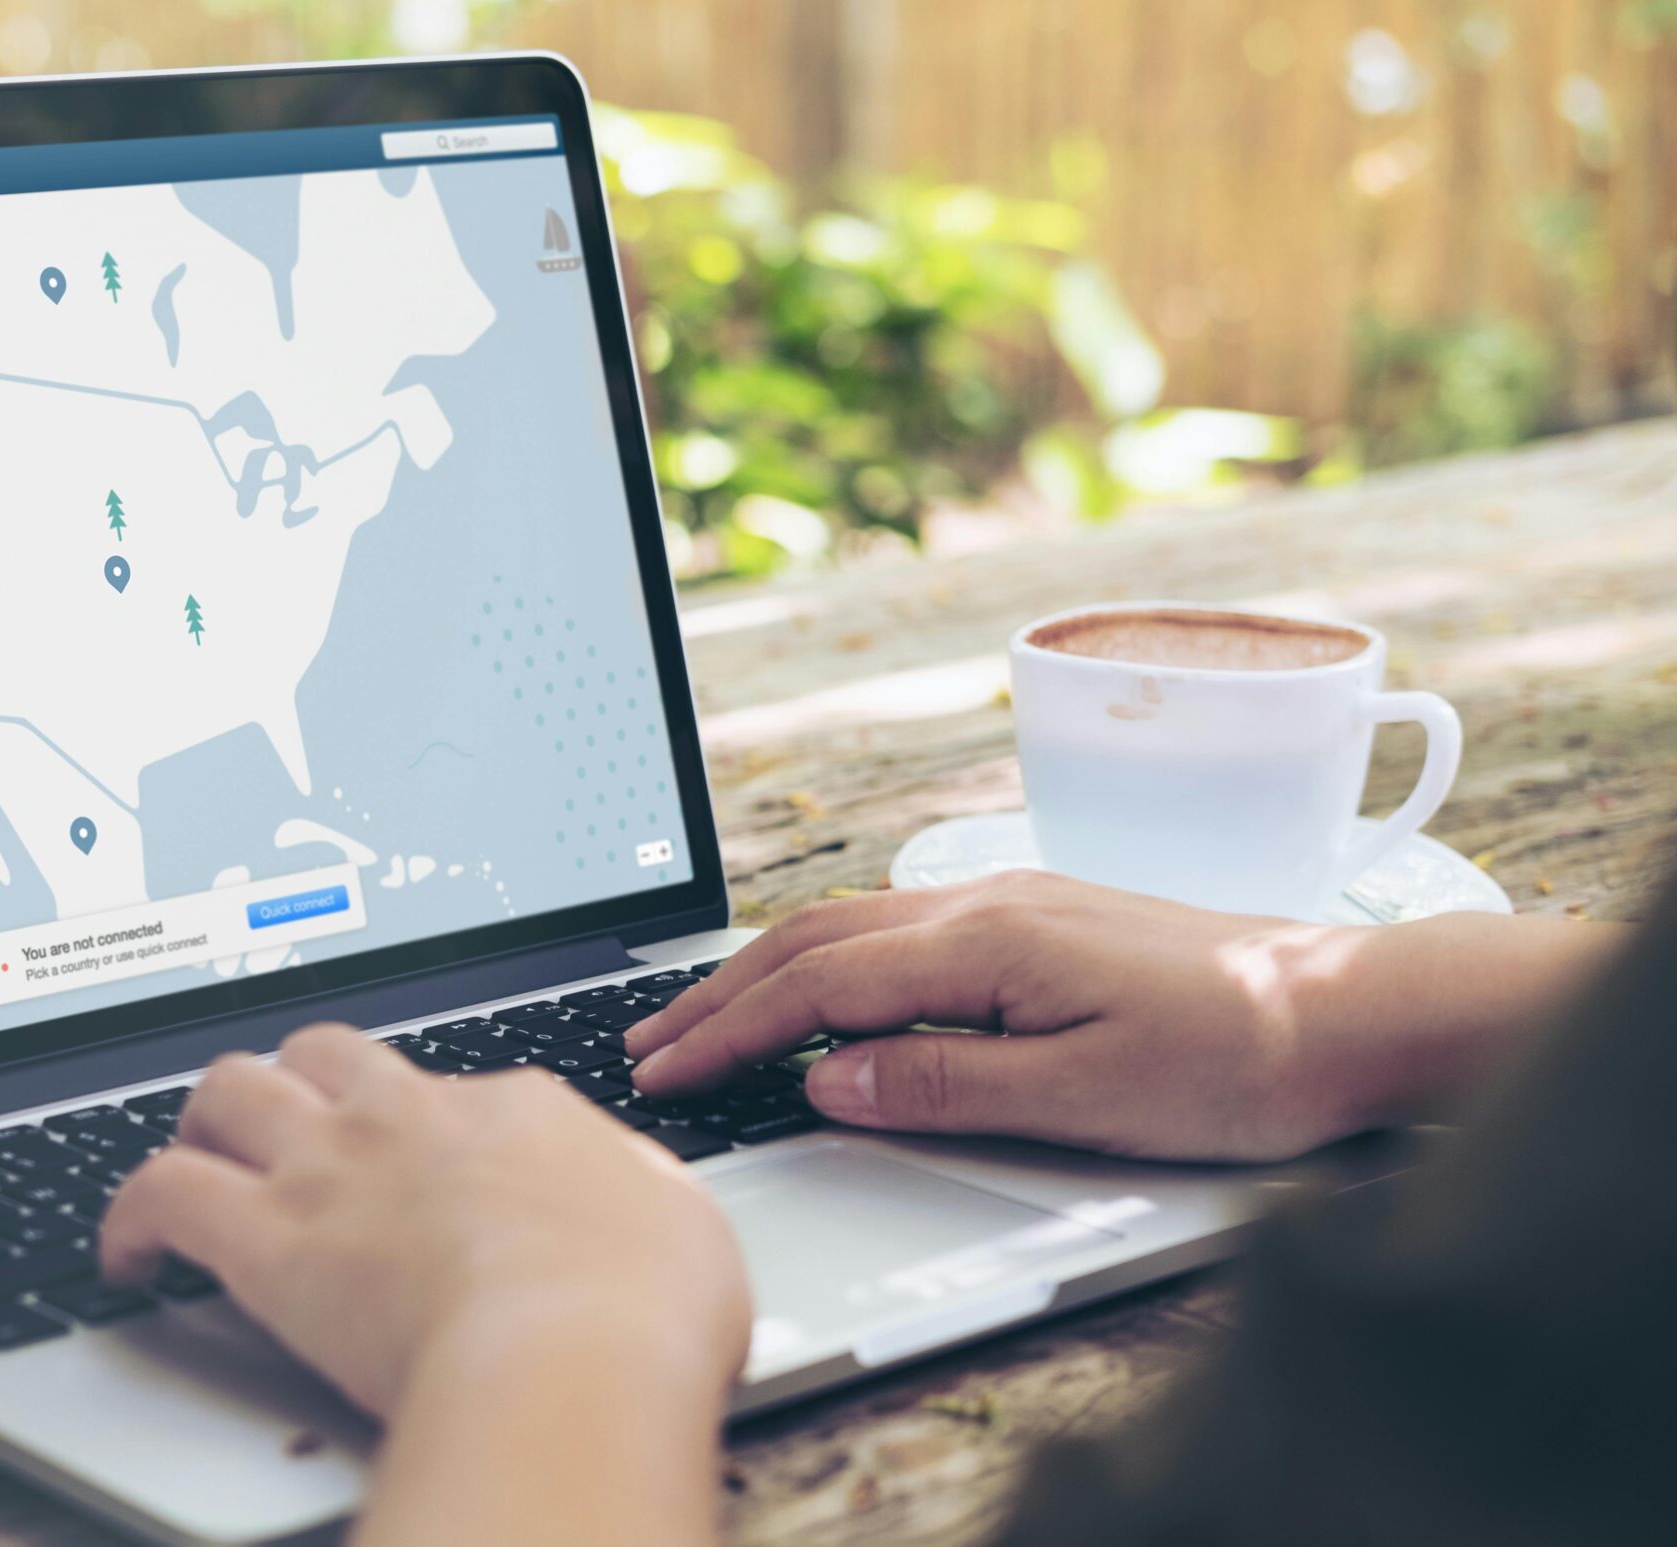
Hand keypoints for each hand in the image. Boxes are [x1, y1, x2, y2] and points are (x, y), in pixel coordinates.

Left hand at [100, 1024, 749, 1419]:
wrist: (572, 1352)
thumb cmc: (643, 1308)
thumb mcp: (683, 1227)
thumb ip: (644, 1198)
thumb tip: (639, 1203)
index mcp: (514, 1109)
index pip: (444, 1086)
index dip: (418, 1122)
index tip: (412, 1162)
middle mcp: (411, 1116)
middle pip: (323, 1052)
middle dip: (297, 1080)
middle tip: (285, 1128)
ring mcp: (333, 1168)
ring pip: (228, 1089)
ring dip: (203, 1121)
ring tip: (196, 1162)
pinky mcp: (266, 1238)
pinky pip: (161, 1192)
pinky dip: (129, 1218)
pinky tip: (127, 1255)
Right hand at [625, 870, 1599, 1161]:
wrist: (1350, 1009)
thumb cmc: (1238, 1059)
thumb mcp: (1085, 1099)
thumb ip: (945, 1083)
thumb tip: (829, 1077)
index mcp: (987, 941)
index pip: (817, 987)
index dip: (730, 1033)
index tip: (665, 1072)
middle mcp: (986, 902)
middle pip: (813, 940)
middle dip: (719, 994)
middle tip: (648, 1044)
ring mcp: (1010, 900)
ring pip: (849, 925)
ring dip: (764, 971)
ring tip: (703, 1016)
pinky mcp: (1036, 917)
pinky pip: (894, 926)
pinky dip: (825, 959)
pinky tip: (815, 987)